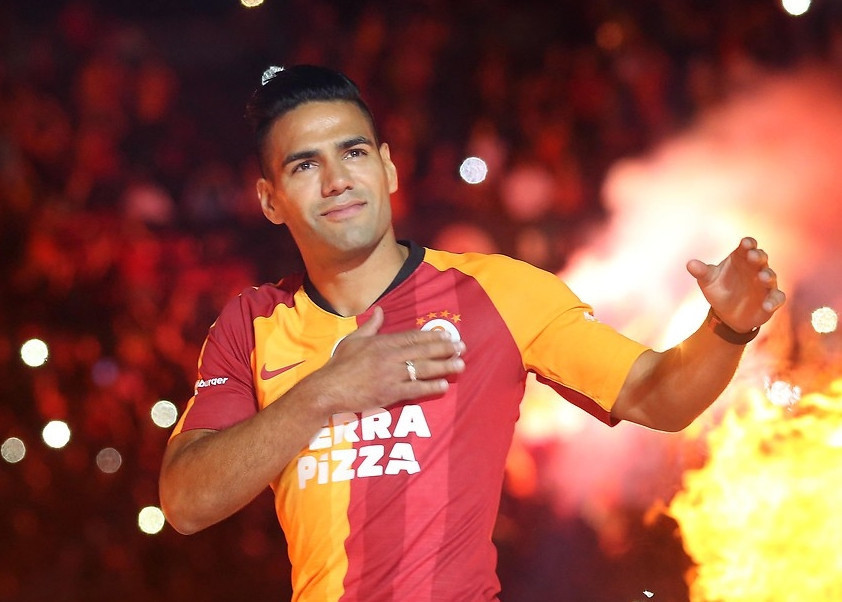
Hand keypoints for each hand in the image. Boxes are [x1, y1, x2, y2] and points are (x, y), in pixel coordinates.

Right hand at [301, 306, 465, 414]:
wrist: (328, 389)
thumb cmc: (339, 365)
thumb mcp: (353, 339)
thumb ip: (371, 326)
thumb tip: (379, 310)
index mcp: (382, 342)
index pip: (413, 336)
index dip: (433, 336)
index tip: (448, 335)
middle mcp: (390, 356)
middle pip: (423, 350)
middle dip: (445, 349)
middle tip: (461, 348)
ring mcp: (391, 375)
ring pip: (423, 369)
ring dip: (444, 367)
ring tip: (460, 365)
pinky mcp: (390, 393)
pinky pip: (415, 389)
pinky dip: (431, 387)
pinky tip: (444, 386)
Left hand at [686, 237, 785, 332]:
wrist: (727, 314)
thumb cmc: (719, 290)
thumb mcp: (708, 281)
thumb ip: (701, 272)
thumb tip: (689, 264)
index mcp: (740, 259)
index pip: (747, 247)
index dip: (748, 244)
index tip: (745, 243)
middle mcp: (755, 269)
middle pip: (761, 258)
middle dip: (758, 256)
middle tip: (753, 256)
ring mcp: (765, 284)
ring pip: (770, 276)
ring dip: (767, 276)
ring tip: (762, 277)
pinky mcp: (771, 299)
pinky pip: (776, 298)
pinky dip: (773, 301)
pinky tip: (767, 305)